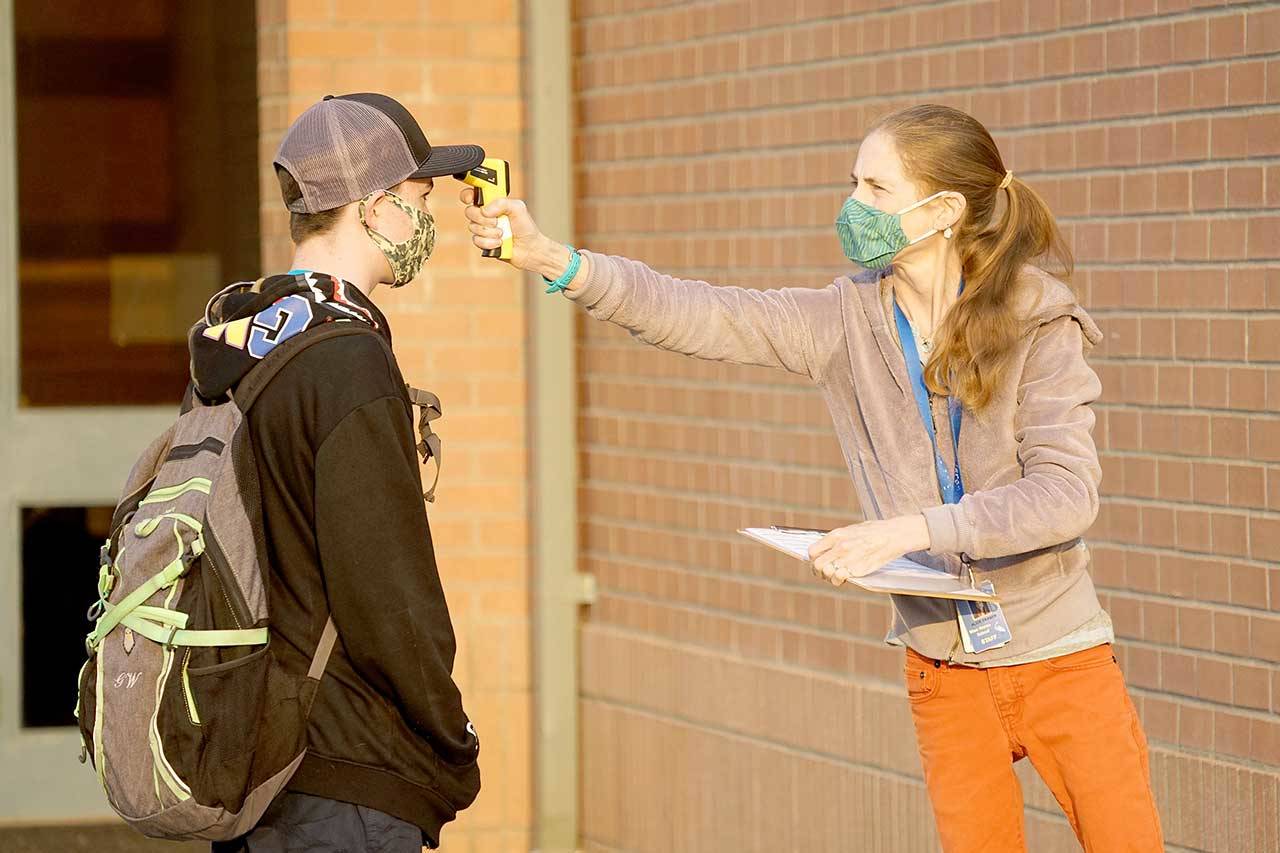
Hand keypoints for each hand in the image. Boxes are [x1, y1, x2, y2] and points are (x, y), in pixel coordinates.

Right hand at [460, 188, 582, 284]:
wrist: (530, 249)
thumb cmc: (526, 227)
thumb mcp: (518, 208)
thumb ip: (502, 203)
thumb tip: (485, 210)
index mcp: (492, 203)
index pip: (473, 195)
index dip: (468, 195)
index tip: (472, 199)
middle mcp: (485, 215)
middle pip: (470, 212)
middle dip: (483, 218)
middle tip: (497, 222)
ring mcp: (483, 229)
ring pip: (473, 227)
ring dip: (490, 232)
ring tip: (503, 234)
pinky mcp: (483, 242)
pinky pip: (477, 241)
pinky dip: (489, 242)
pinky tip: (500, 243)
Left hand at [806, 515, 930, 586]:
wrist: (894, 534)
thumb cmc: (874, 531)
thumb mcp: (851, 529)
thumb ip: (837, 540)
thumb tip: (824, 549)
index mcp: (836, 535)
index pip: (812, 552)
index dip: (813, 559)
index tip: (819, 561)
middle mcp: (840, 548)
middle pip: (817, 565)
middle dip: (819, 571)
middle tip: (826, 572)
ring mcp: (849, 559)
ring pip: (827, 575)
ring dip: (829, 577)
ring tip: (836, 576)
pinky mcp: (858, 570)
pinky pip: (841, 578)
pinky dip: (840, 580)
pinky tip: (845, 577)